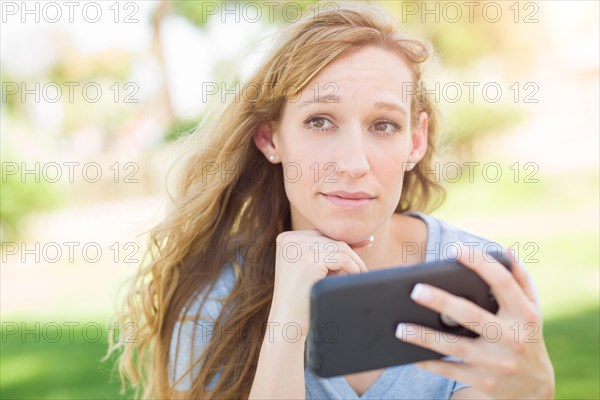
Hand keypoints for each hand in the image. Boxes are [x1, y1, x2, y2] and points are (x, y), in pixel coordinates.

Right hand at [269, 230, 368, 335]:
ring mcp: (298, 248)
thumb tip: (365, 239)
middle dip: (350, 254)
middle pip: (331, 239)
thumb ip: (331, 252)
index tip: (366, 244)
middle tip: (363, 269)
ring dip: (353, 262)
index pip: (322, 235)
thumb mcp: (314, 268)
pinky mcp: (308, 260)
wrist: (288, 322)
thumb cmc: (302, 297)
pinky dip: (353, 268)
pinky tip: (355, 278)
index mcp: (287, 239)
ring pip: (339, 247)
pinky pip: (342, 259)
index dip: (344, 243)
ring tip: (359, 275)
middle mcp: (290, 240)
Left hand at [395, 245, 554, 398]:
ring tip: (400, 327)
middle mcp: (511, 338)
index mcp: (524, 314)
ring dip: (425, 337)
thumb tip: (506, 251)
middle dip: (442, 302)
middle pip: (472, 315)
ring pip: (454, 346)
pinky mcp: (483, 381)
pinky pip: (449, 370)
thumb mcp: (531, 310)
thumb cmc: (526, 337)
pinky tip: (410, 354)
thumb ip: (520, 280)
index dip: (480, 264)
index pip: (502, 283)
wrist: (534, 388)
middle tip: (416, 290)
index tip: (456, 250)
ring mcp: (496, 362)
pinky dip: (428, 363)